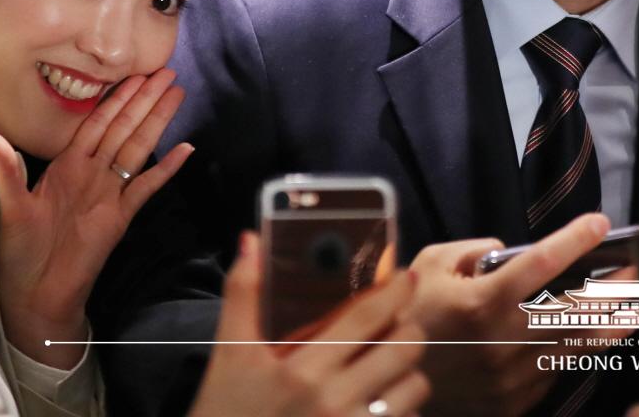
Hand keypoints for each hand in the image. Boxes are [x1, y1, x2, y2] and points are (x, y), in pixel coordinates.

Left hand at [0, 69, 194, 369]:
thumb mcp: (11, 206)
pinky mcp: (120, 216)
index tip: (135, 72)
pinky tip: (186, 150)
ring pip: (138, 148)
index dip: (117, 96)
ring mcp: (109, 193)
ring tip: (177, 94)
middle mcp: (92, 174)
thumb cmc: (20, 252)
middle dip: (145, 99)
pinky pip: (146, 187)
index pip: (98, 122)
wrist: (37, 294)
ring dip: (157, 121)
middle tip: (167, 70)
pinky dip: (166, 169)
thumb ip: (7, 169)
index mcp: (67, 166)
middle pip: (124, 128)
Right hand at [189, 234, 428, 416]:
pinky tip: (377, 406)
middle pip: (405, 348)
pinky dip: (401, 411)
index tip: (405, 277)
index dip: (395, 290)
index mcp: (302, 370)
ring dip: (406, 374)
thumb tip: (251, 240)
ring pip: (414, 389)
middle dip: (405, 331)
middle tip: (394, 326)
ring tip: (386, 368)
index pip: (367, 315)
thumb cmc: (224, 414)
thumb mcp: (229, 356)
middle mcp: (333, 403)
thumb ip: (242, 295)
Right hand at [408, 213, 624, 416]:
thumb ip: (471, 250)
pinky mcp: (512, 404)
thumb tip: (507, 250)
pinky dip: (573, 355)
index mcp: (481, 302)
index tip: (599, 223)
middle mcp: (503, 341)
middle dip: (614, 290)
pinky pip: (553, 374)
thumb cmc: (406, 319)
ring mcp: (510, 378)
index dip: (575, 240)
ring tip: (636, 308)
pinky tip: (589, 340)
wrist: (385, 385)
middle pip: (576, 312)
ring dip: (609, 326)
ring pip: (574, 348)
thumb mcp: (428, 266)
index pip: (541, 262)